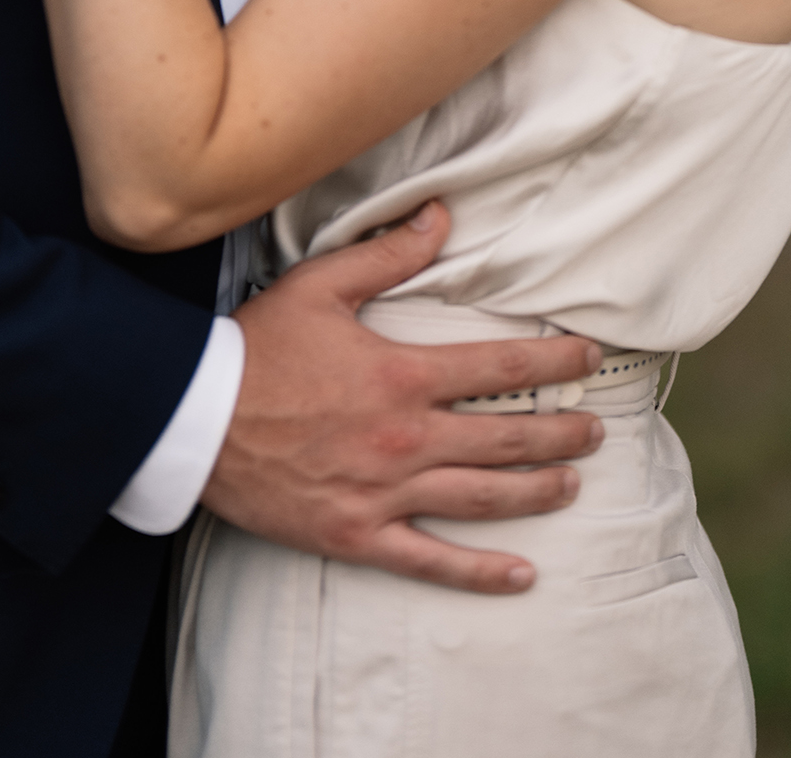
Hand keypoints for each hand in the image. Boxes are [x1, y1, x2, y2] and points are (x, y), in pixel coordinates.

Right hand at [202, 203, 602, 593]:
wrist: (194, 418)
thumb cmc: (256, 346)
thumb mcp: (321, 285)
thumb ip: (389, 252)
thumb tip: (442, 214)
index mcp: (401, 374)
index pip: (499, 370)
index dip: (554, 363)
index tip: (589, 357)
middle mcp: (405, 438)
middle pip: (505, 440)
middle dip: (560, 433)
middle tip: (596, 430)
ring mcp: (384, 493)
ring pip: (482, 499)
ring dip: (537, 492)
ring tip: (572, 485)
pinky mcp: (357, 534)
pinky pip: (431, 562)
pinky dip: (480, 574)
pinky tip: (522, 575)